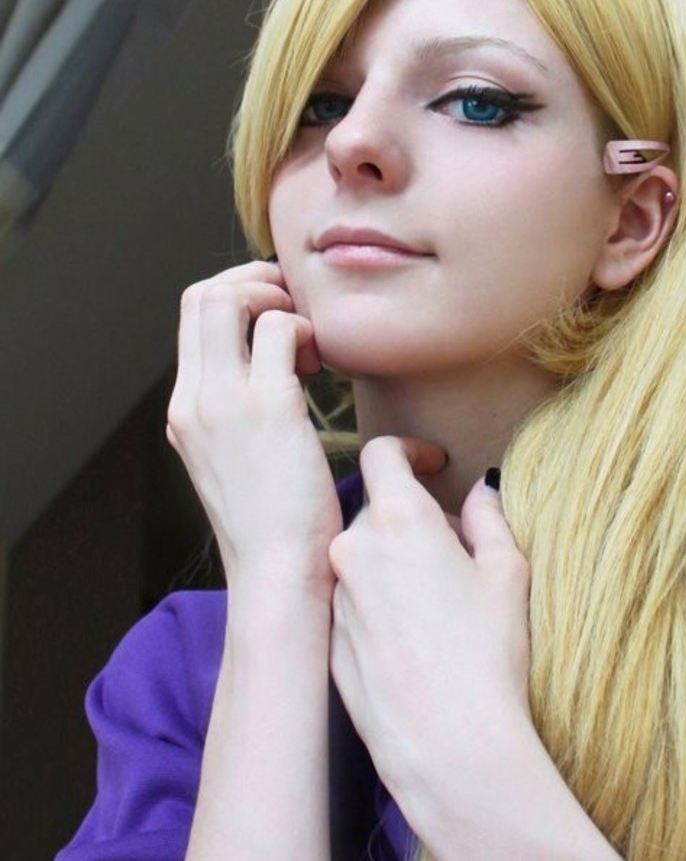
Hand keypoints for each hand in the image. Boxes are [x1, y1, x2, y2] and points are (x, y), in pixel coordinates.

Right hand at [166, 260, 341, 590]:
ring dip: (280, 304)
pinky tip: (325, 367)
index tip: (278, 316)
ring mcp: (224, 402)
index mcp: (185, 411)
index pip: (192, 317)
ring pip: (232, 298)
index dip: (238, 296)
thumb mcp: (243, 465)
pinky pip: (281, 329)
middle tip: (297, 312)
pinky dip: (307, 331)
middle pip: (203, 295)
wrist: (277, 576)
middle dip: (256, 284)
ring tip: (310, 347)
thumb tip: (282, 376)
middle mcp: (194, 400)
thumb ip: (245, 418)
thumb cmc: (278, 530)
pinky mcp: (267, 408)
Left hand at [328, 437, 532, 819]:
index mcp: (398, 519)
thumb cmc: (486, 654)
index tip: (432, 463)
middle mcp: (353, 549)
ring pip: (363, 561)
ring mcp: (335, 598)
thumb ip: (490, 519)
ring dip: (394, 565)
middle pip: (378, 512)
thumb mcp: (506, 574)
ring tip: (440, 605)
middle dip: (414, 521)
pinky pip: (354, 605)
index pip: (384, 454)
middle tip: (458, 552)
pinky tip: (417, 642)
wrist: (449, 744)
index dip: (411, 451)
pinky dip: (379, 606)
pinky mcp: (328, 642)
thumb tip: (481, 490)